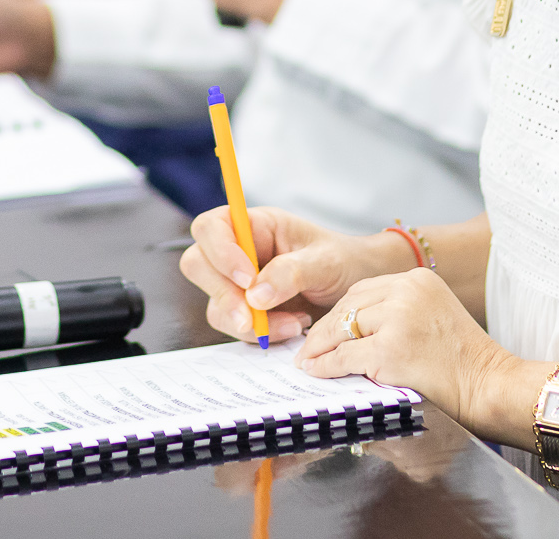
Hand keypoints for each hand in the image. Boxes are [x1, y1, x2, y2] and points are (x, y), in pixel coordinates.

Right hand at [179, 204, 409, 345]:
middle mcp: (240, 251)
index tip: (247, 279)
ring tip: (293, 324)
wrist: (359, 288)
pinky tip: (293, 328)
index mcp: (256, 226)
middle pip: (198, 265)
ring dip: (248, 321)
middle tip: (253, 316)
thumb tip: (254, 294)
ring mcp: (238, 282)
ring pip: (214, 302)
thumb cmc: (344, 262)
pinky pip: (234, 325)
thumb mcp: (325, 262)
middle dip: (224, 294)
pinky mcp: (245, 309)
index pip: (211, 228)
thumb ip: (291, 272)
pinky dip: (260, 333)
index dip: (219, 252)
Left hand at [294, 268, 520, 425]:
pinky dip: (326, 367)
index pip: (363, 290)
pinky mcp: (390, 349)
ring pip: (342, 329)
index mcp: (417, 279)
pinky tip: (317, 372)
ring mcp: (398, 318)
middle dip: (324, 329)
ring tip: (307, 361)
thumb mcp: (430, 317)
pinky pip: (345, 356)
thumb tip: (348, 328)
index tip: (323, 329)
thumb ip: (395, 313)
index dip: (339, 313)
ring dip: (319, 348)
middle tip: (307, 348)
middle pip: (349, 305)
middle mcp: (407, 290)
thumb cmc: (462, 361)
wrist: (489, 384)